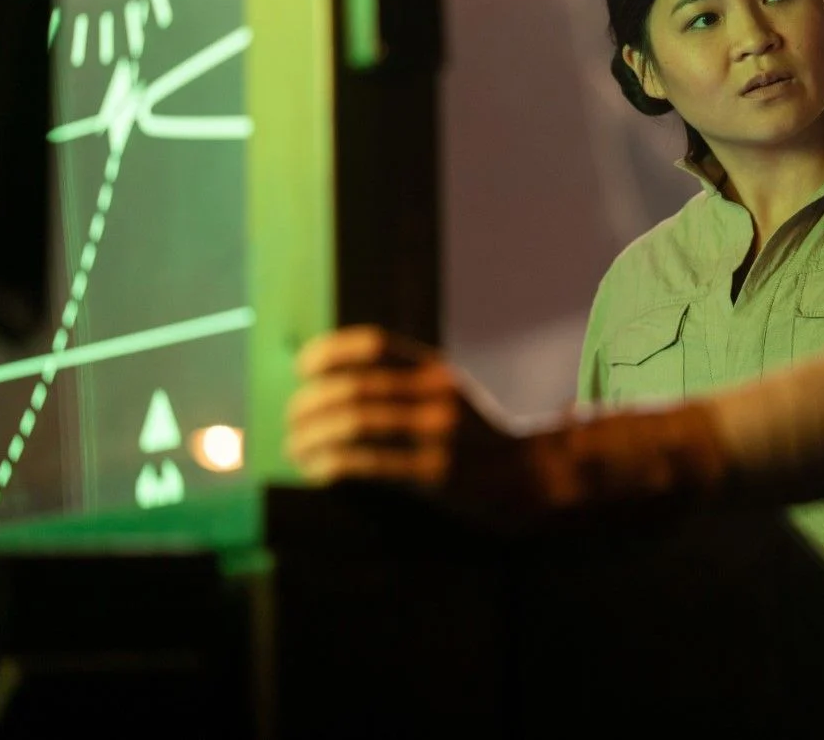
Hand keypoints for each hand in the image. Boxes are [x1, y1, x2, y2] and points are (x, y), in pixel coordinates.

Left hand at [286, 325, 732, 531]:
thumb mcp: (449, 398)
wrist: (534, 479)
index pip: (373, 344)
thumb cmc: (478, 441)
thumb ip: (405, 386)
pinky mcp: (435, 473)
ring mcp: (437, 435)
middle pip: (353, 388)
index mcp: (436, 371)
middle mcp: (436, 396)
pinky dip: (332, 465)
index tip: (303, 369)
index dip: (329, 352)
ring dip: (311, 438)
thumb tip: (336, 384)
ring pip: (354, 425)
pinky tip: (318, 472)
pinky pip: (370, 464)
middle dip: (308, 405)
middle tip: (290, 422)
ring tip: (296, 449)